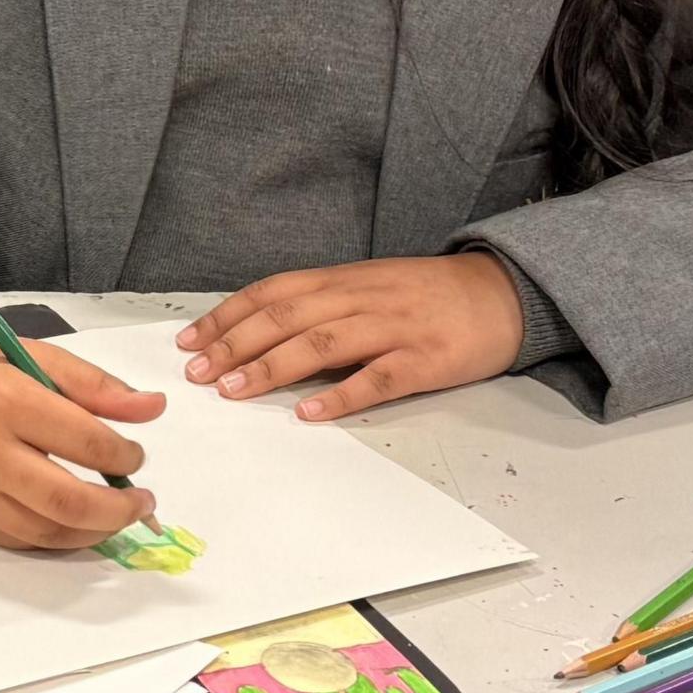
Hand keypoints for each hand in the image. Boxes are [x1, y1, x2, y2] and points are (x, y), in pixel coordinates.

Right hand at [0, 330, 167, 552]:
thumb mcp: (33, 355)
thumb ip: (95, 385)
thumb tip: (153, 408)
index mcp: (6, 399)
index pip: (85, 443)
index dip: (125, 455)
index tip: (136, 454)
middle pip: (68, 502)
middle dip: (119, 510)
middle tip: (143, 502)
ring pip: (49, 533)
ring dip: (95, 531)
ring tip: (116, 514)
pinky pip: (22, 541)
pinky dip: (60, 537)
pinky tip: (77, 521)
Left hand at [178, 254, 524, 420]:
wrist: (502, 292)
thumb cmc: (427, 295)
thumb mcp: (369, 288)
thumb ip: (322, 307)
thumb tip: (263, 337)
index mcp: (343, 279)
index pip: (271, 293)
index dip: (228, 316)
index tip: (190, 341)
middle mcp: (361, 298)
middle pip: (286, 316)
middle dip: (235, 344)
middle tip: (197, 373)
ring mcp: (393, 327)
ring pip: (322, 342)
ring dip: (272, 367)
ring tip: (235, 391)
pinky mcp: (425, 359)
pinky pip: (377, 378)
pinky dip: (340, 395)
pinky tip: (310, 412)